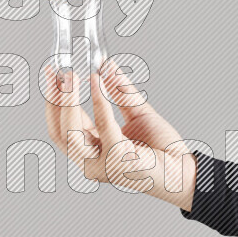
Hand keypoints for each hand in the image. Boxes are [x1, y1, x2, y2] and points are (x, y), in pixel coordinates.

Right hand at [44, 63, 196, 210]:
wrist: (184, 170)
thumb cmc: (162, 150)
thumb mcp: (137, 113)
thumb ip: (119, 90)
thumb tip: (106, 65)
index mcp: (92, 150)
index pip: (61, 125)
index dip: (54, 100)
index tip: (53, 74)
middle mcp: (90, 161)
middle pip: (60, 131)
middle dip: (55, 100)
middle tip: (59, 73)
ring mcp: (101, 164)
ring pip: (71, 133)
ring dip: (67, 103)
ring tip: (72, 77)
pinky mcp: (117, 159)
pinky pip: (103, 126)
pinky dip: (99, 102)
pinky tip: (97, 81)